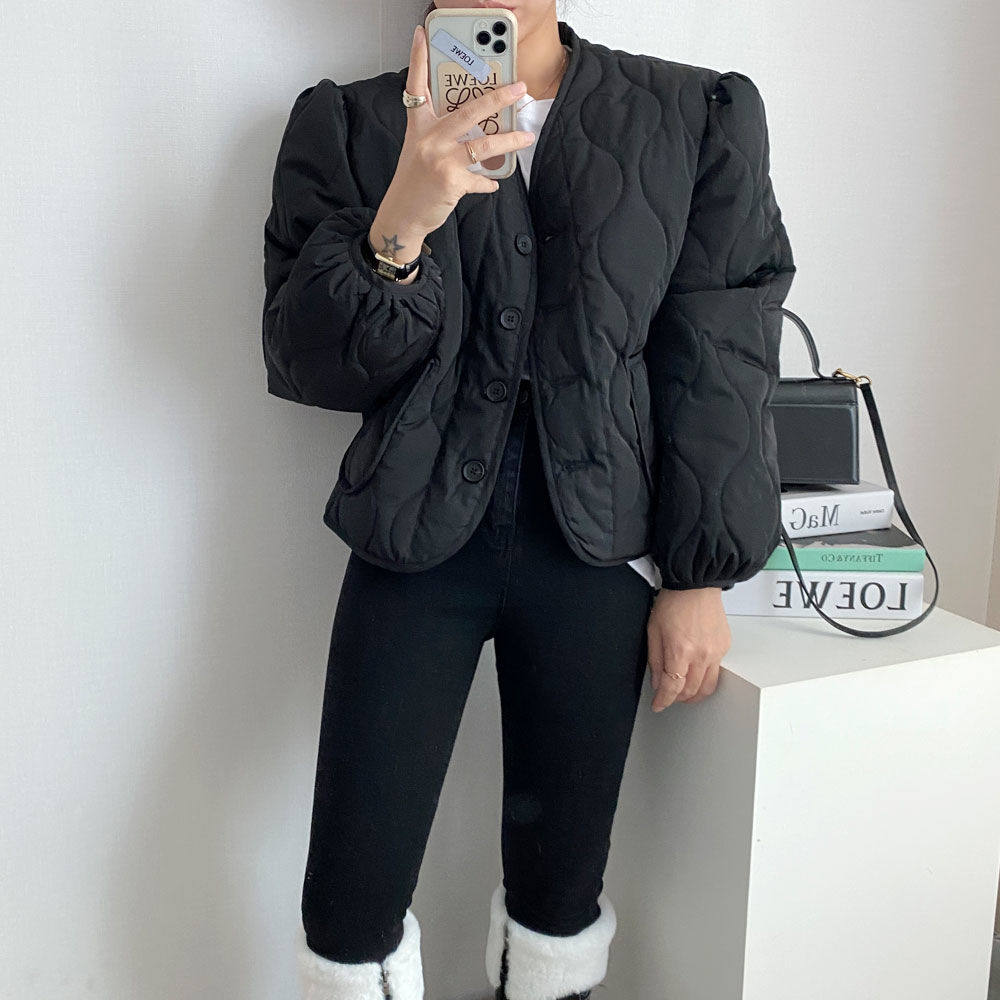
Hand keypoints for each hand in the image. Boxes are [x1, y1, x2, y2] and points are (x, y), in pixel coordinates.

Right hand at [372, 24, 536, 250]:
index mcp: (419, 127)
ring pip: (484, 144)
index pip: (416, 86)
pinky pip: (480, 179)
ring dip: (510, 140)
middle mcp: (429, 139)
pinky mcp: (451, 182)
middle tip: (519, 88)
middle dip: (497, 97)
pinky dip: (488, 182)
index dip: (419, 58)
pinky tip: (492, 183)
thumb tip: (474, 126)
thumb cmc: (414, 182)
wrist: (402, 215)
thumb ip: (441, 134)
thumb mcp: (420, 150)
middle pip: (468, 111)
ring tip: (527, 137)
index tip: (422, 34)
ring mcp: (440, 160)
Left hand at [646, 588, 730, 711]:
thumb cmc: (674, 601)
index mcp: (680, 650)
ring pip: (708, 686)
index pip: (672, 688)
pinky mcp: (724, 647)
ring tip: (684, 692)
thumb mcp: (653, 631)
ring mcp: (715, 652)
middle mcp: (701, 654)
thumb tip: (658, 683)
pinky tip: (696, 671)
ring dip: (695, 694)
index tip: (658, 705)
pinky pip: (716, 671)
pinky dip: (705, 676)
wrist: (696, 585)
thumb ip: (656, 661)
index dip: (663, 701)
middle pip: (691, 691)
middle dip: (677, 698)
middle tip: (669, 697)